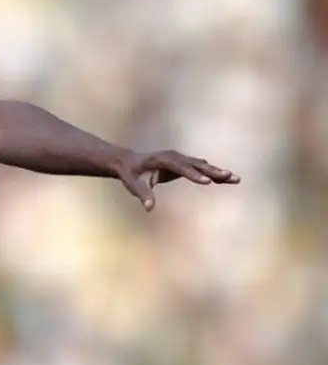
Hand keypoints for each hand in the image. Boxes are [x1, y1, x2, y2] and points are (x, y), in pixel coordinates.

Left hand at [113, 150, 238, 210]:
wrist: (129, 162)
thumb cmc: (131, 174)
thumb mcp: (134, 185)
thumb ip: (143, 195)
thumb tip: (148, 208)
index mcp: (162, 160)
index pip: (180, 167)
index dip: (193, 174)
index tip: (207, 182)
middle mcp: (174, 156)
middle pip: (196, 164)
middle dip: (213, 171)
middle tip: (229, 176)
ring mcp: (180, 159)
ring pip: (202, 166)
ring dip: (218, 172)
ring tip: (236, 178)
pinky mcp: (184, 164)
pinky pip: (201, 169)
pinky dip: (214, 173)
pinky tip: (228, 179)